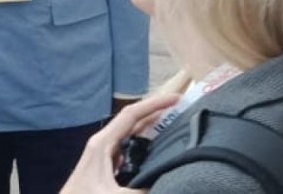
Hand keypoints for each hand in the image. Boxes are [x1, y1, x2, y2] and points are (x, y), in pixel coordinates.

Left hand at [60, 94, 179, 193]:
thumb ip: (140, 190)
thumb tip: (165, 183)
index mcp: (102, 143)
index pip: (131, 115)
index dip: (154, 104)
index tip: (175, 98)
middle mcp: (103, 143)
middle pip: (133, 120)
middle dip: (155, 110)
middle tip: (179, 106)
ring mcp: (104, 152)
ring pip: (131, 132)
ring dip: (151, 125)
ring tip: (173, 121)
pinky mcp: (106, 164)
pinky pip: (129, 146)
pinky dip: (145, 141)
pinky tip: (157, 147)